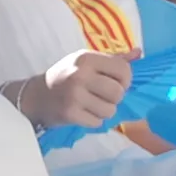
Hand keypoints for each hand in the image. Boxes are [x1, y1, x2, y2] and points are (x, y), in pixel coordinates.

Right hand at [14, 49, 131, 127]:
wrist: (36, 96)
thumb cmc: (66, 76)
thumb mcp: (86, 62)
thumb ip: (113, 59)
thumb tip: (139, 53)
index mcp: (87, 58)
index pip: (123, 69)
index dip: (125, 80)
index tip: (115, 83)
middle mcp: (80, 75)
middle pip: (118, 92)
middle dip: (115, 98)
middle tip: (103, 96)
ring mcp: (74, 95)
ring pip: (110, 110)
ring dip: (104, 111)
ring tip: (92, 105)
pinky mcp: (70, 113)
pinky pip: (97, 122)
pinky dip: (93, 120)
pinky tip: (83, 113)